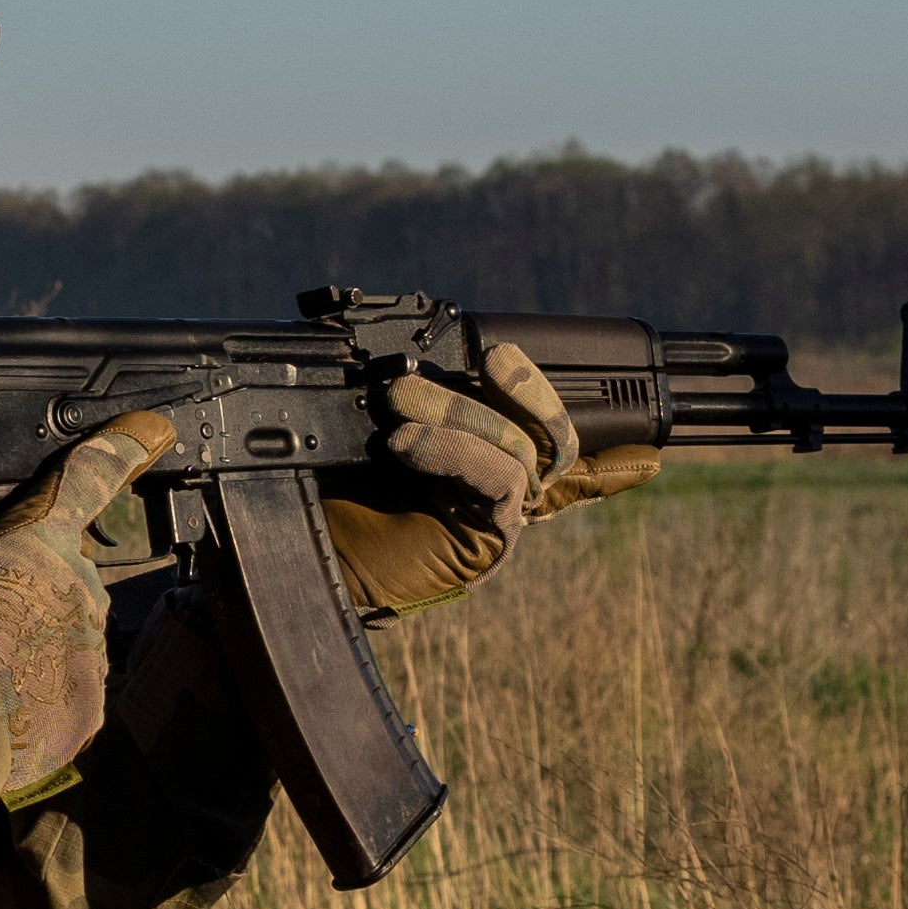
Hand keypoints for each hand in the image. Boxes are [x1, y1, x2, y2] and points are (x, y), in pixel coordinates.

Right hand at [0, 409, 169, 802]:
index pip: (91, 475)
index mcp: (40, 535)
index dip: (124, 446)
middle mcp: (81, 585)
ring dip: (31, 654)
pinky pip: (63, 698)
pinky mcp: (88, 710)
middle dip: (30, 596)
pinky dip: (35, 704)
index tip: (153, 431)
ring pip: (66, 642)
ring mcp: (91, 651)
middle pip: (66, 580)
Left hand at [328, 330, 625, 620]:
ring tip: (399, 398)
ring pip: (521, 449)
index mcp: (487, 459)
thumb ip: (423, 402)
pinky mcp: (489, 538)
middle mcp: (504, 488)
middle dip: (527, 386)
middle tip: (494, 355)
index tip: (594, 387)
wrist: (313, 555)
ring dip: (461, 413)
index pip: (550, 428)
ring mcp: (502, 515)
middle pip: (551, 432)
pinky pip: (500, 479)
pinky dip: (456, 451)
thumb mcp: (378, 435)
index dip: (578, 409)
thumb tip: (426, 353)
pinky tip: (407, 443)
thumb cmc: (338, 494)